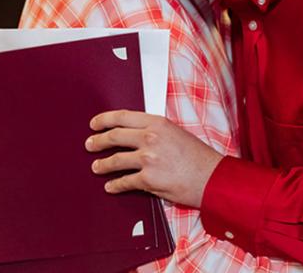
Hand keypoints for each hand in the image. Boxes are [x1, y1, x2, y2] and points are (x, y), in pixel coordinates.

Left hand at [86, 110, 222, 207]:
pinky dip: (115, 185)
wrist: (212, 178)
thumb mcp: (177, 133)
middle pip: (114, 137)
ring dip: (102, 165)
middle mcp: (150, 138)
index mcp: (158, 123)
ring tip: (97, 167)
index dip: (105, 119)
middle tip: (90, 144)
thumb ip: (156, 131)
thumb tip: (136, 135)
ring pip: (115, 160)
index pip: (123, 116)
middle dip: (98, 141)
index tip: (95, 123)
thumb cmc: (199, 157)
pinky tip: (111, 186)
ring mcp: (148, 159)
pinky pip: (124, 182)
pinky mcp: (148, 179)